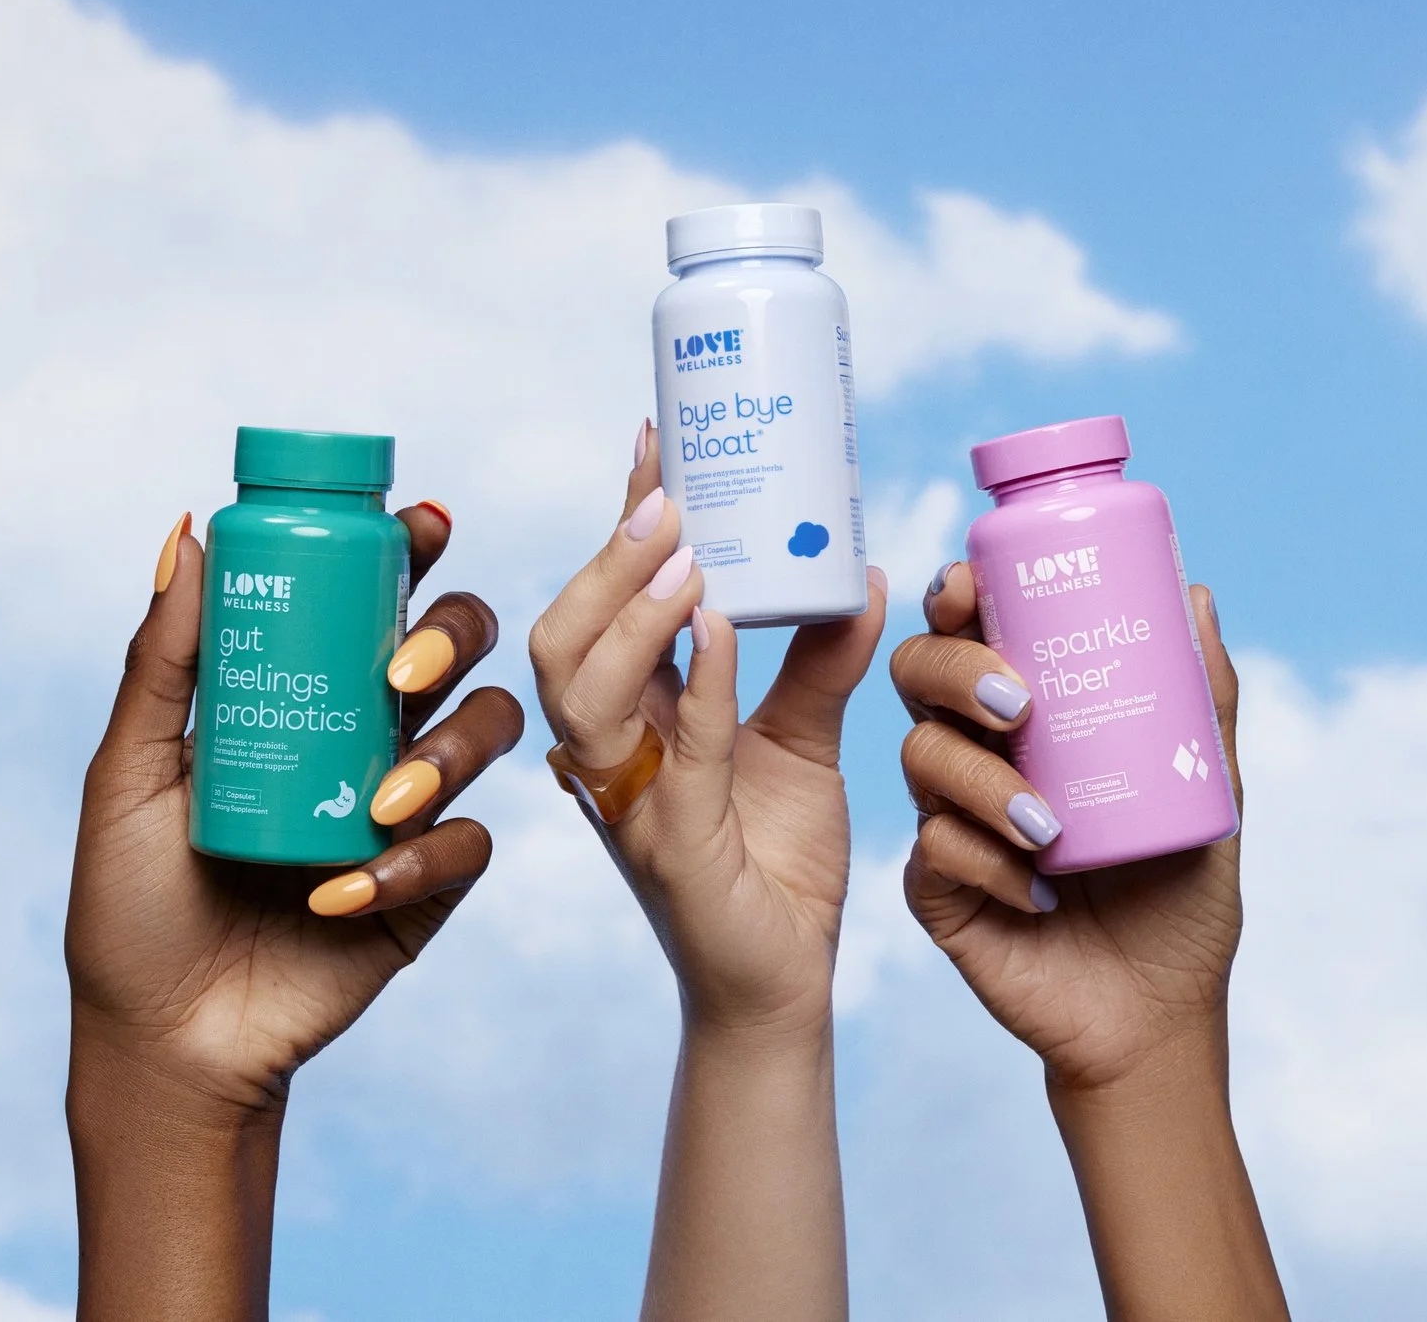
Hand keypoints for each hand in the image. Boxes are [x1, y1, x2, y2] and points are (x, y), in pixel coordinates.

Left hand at [66, 502, 523, 1119]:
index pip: (375, 598)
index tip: (420, 524)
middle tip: (401, 673)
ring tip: (379, 805)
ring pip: (486, 732)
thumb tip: (186, 531)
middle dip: (452, 639)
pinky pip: (469, 846)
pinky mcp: (430, 889)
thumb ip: (163, 661)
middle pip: (459, 648)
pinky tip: (346, 894)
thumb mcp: (129, 773)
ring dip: (446, 754)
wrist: (163, 1041)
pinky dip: (419, 861)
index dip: (412, 551)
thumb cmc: (129, 904)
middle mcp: (368, 737)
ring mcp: (407, 810)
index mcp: (306, 692)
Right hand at [526, 425, 888, 1036]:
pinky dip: (696, 686)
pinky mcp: (675, 849)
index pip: (604, 606)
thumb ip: (823, 658)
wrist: (786, 986)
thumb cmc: (777, 864)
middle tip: (667, 497)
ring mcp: (631, 804)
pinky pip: (674, 757)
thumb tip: (864, 568)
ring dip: (631, 615)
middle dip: (605, 561)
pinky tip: (717, 631)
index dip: (620, 527)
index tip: (655, 442)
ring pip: (583, 695)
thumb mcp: (804, 739)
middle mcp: (611, 755)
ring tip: (684, 553)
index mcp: (633, 719)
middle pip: (562, 639)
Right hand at [890, 560, 1242, 1090]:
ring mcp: (951, 820)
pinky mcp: (939, 891)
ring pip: (920, 756)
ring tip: (1049, 825)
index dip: (955, 595)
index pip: (971, 630)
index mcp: (1028, 713)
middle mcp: (978, 753)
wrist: (1158, 1014)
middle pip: (920, 673)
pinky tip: (1040, 892)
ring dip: (981, 780)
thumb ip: (1203, 699)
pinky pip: (932, 852)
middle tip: (1020, 703)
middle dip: (955, 671)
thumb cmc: (1180, 897)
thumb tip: (1195, 597)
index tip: (973, 587)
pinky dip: (986, 862)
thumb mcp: (1208, 790)